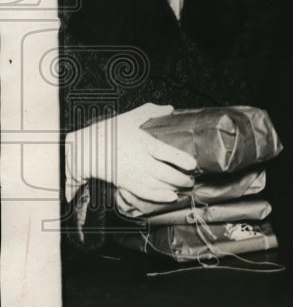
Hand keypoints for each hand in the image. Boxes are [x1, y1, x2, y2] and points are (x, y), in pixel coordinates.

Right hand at [64, 103, 196, 204]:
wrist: (86, 150)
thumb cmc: (109, 132)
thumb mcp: (131, 117)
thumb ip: (152, 111)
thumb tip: (170, 108)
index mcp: (143, 144)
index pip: (165, 153)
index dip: (180, 160)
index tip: (193, 164)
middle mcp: (140, 161)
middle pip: (165, 173)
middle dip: (182, 178)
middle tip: (192, 179)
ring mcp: (133, 174)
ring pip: (157, 185)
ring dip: (174, 188)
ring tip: (186, 187)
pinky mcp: (126, 183)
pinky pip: (145, 193)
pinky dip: (160, 197)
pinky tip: (171, 197)